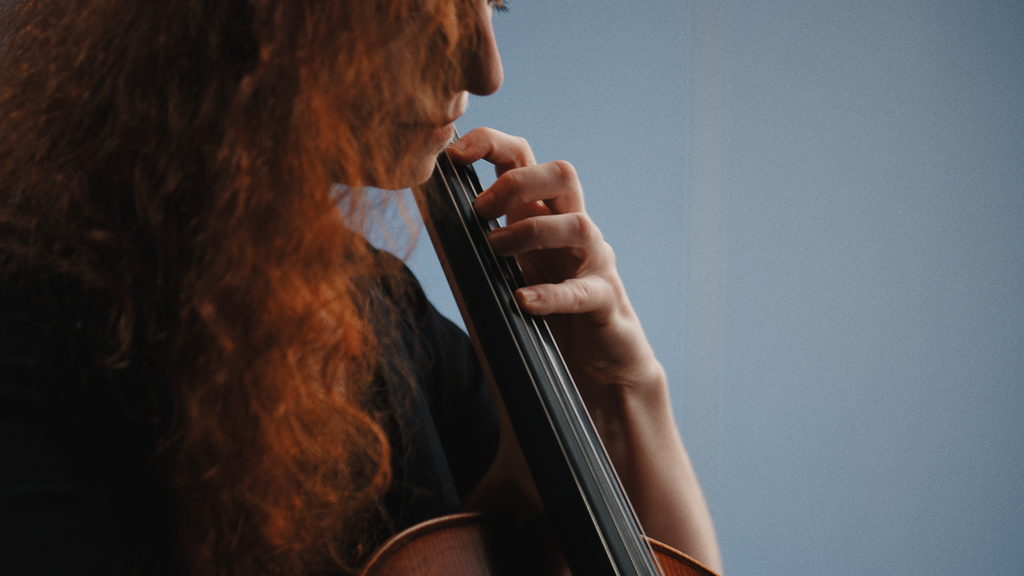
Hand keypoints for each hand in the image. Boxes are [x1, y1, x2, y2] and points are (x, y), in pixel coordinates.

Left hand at [445, 127, 664, 397]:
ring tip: (495, 251)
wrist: (595, 365)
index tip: (454, 154)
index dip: (492, 144)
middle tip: (479, 212)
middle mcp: (573, 230)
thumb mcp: (501, 273)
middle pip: (561, 174)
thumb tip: (426, 221)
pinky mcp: (605, 302)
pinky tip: (522, 301)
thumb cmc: (541, 316)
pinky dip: (552, 294)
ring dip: (530, 232)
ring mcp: (594, 264)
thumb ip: (473, 247)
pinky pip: (584, 291)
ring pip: (579, 225)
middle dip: (516, 183)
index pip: (523, 159)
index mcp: (542, 215)